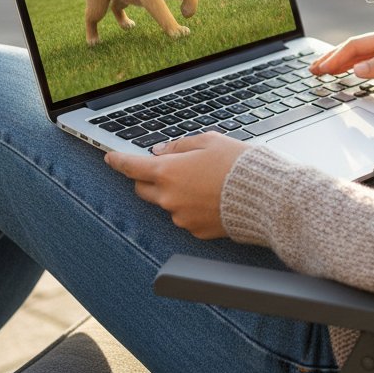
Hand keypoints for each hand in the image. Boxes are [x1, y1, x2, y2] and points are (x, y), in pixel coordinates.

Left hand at [104, 133, 246, 238]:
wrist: (263, 197)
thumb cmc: (239, 165)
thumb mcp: (210, 141)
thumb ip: (181, 146)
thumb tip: (163, 151)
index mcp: (169, 172)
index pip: (132, 166)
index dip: (118, 160)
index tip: (110, 157)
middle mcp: (169, 197)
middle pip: (143, 189)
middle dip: (148, 178)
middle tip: (166, 168)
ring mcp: (181, 217)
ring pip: (167, 203)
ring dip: (175, 193)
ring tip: (205, 181)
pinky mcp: (196, 231)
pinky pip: (185, 217)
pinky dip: (192, 207)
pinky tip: (212, 197)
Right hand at [309, 26, 373, 90]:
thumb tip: (356, 69)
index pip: (356, 46)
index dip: (336, 57)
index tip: (321, 69)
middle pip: (353, 49)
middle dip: (332, 58)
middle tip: (312, 70)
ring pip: (359, 56)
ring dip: (340, 63)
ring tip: (322, 71)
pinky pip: (368, 62)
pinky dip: (353, 67)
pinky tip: (345, 72)